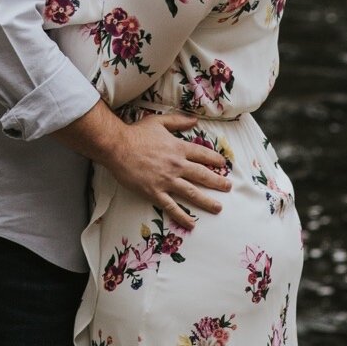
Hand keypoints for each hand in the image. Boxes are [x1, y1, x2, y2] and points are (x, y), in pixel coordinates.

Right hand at [106, 114, 231, 227]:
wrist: (118, 146)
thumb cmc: (137, 133)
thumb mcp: (159, 121)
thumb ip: (178, 121)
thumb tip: (195, 121)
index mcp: (178, 148)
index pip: (202, 154)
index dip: (214, 159)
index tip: (223, 164)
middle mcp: (176, 165)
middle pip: (202, 175)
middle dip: (217, 182)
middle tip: (228, 187)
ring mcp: (167, 180)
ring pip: (192, 193)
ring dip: (207, 201)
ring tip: (218, 208)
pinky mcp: (155, 192)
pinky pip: (172, 207)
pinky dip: (182, 217)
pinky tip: (192, 224)